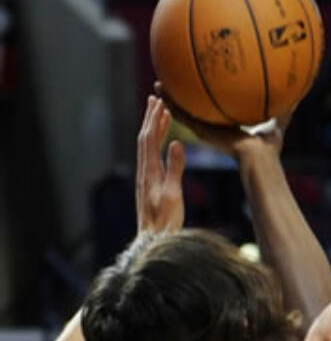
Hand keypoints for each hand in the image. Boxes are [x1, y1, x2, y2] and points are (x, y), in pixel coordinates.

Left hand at [135, 95, 185, 233]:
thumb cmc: (165, 221)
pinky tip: (161, 142)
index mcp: (150, 172)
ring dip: (151, 128)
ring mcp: (146, 178)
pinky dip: (155, 143)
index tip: (160, 102)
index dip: (154, 119)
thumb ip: (175, 168)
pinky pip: (150, 157)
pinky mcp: (149, 184)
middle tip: (155, 99)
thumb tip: (176, 142)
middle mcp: (144, 172)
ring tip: (158, 114)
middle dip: (150, 118)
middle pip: (144, 138)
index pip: (150, 139)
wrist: (153, 240)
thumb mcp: (174, 195)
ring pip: (146, 147)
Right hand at [154, 85, 290, 160]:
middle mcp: (215, 128)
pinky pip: (181, 114)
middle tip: (173, 83)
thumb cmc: (270, 147)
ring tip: (159, 84)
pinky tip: (161, 89)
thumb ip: (286, 108)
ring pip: (182, 112)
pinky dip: (170, 102)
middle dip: (185, 98)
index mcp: (229, 127)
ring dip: (171, 98)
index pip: (215, 112)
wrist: (258, 158)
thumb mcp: (278, 120)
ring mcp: (205, 130)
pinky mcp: (200, 131)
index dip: (206, 101)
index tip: (200, 88)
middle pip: (195, 111)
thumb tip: (300, 95)